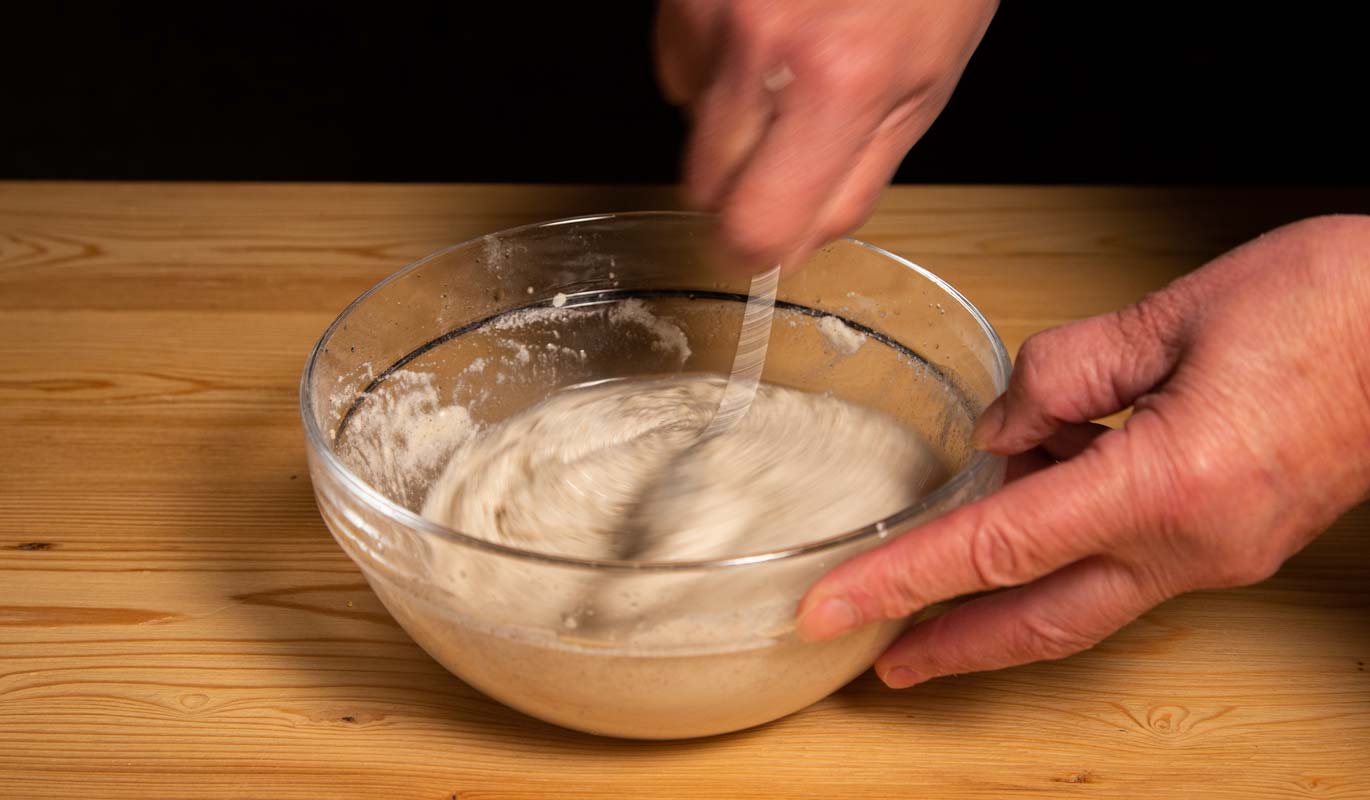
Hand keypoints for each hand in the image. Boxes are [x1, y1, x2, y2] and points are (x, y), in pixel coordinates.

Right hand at [656, 0, 996, 270]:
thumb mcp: (926, 88)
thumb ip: (857, 181)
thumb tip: (794, 246)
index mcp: (840, 84)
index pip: (753, 226)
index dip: (753, 247)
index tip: (761, 241)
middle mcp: (765, 42)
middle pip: (702, 185)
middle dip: (739, 180)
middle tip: (784, 144)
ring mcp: (713, 7)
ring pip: (687, 120)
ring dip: (728, 110)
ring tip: (784, 60)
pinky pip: (677, 59)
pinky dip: (712, 56)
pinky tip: (761, 25)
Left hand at [796, 215, 1369, 687]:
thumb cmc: (1333, 305)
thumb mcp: (1173, 315)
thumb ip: (1061, 374)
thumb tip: (1002, 431)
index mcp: (1169, 482)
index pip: (999, 547)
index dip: (904, 581)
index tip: (835, 608)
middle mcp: (1195, 543)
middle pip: (1040, 619)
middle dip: (951, 645)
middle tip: (881, 660)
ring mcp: (1219, 555)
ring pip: (1082, 603)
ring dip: (1005, 599)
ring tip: (950, 577)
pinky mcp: (1232, 545)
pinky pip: (1125, 569)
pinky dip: (1065, 549)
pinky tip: (1040, 498)